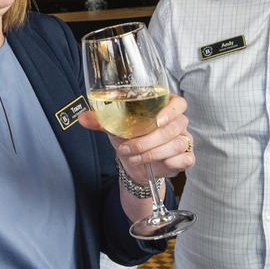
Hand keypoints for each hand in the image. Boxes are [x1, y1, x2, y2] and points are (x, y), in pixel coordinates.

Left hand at [77, 94, 193, 185]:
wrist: (133, 163)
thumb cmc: (128, 138)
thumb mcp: (115, 127)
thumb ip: (101, 121)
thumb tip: (83, 118)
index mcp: (165, 108)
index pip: (179, 104)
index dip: (171, 111)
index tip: (157, 120)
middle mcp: (178, 123)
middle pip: (174, 127)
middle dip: (149, 140)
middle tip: (129, 148)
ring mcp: (184, 140)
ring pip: (178, 144)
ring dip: (153, 153)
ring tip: (135, 157)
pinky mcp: (186, 157)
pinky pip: (186, 159)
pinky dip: (171, 163)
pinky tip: (158, 165)